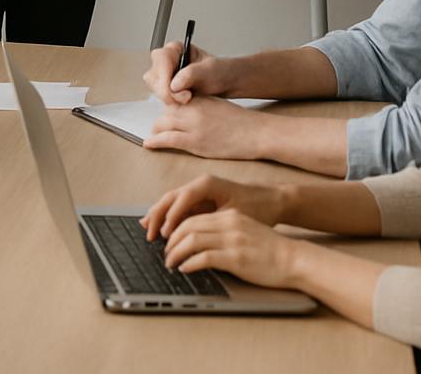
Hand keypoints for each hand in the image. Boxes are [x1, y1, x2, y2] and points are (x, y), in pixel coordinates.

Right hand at [141, 174, 285, 239]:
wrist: (273, 201)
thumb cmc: (258, 207)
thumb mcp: (236, 216)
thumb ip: (213, 223)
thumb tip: (194, 236)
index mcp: (208, 184)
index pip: (182, 198)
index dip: (172, 215)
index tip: (165, 232)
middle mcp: (200, 184)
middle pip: (171, 197)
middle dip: (157, 215)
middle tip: (149, 233)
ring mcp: (199, 192)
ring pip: (171, 202)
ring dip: (159, 216)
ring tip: (147, 230)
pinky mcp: (201, 201)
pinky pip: (179, 208)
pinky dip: (168, 217)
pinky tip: (160, 228)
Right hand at [143, 43, 229, 103]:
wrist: (225, 83)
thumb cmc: (220, 72)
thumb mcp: (210, 70)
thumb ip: (192, 74)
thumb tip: (174, 84)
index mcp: (176, 49)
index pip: (161, 59)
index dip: (166, 77)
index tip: (178, 91)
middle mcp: (167, 61)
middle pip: (154, 75)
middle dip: (167, 91)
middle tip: (186, 97)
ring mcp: (164, 75)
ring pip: (154, 87)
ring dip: (169, 97)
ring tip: (188, 98)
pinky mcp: (165, 87)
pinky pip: (159, 96)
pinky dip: (171, 102)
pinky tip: (184, 101)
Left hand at [143, 95, 266, 158]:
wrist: (256, 132)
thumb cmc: (241, 122)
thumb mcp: (217, 105)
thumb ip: (200, 106)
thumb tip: (185, 111)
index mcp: (199, 98)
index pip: (174, 99)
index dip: (167, 108)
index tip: (164, 115)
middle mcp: (193, 108)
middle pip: (166, 111)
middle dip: (160, 120)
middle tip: (158, 127)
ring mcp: (193, 125)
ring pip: (162, 124)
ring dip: (155, 130)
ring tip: (153, 136)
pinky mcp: (194, 141)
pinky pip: (167, 139)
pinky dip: (155, 141)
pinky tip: (149, 144)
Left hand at [160, 209, 300, 287]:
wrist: (293, 259)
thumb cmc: (270, 250)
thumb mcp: (245, 231)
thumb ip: (224, 231)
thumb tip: (198, 241)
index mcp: (230, 216)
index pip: (193, 217)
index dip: (175, 228)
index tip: (167, 240)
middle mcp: (229, 224)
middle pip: (188, 226)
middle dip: (171, 241)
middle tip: (164, 253)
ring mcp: (232, 240)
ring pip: (191, 240)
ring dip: (175, 252)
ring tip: (170, 262)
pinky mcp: (235, 258)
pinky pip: (203, 258)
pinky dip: (189, 263)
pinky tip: (184, 269)